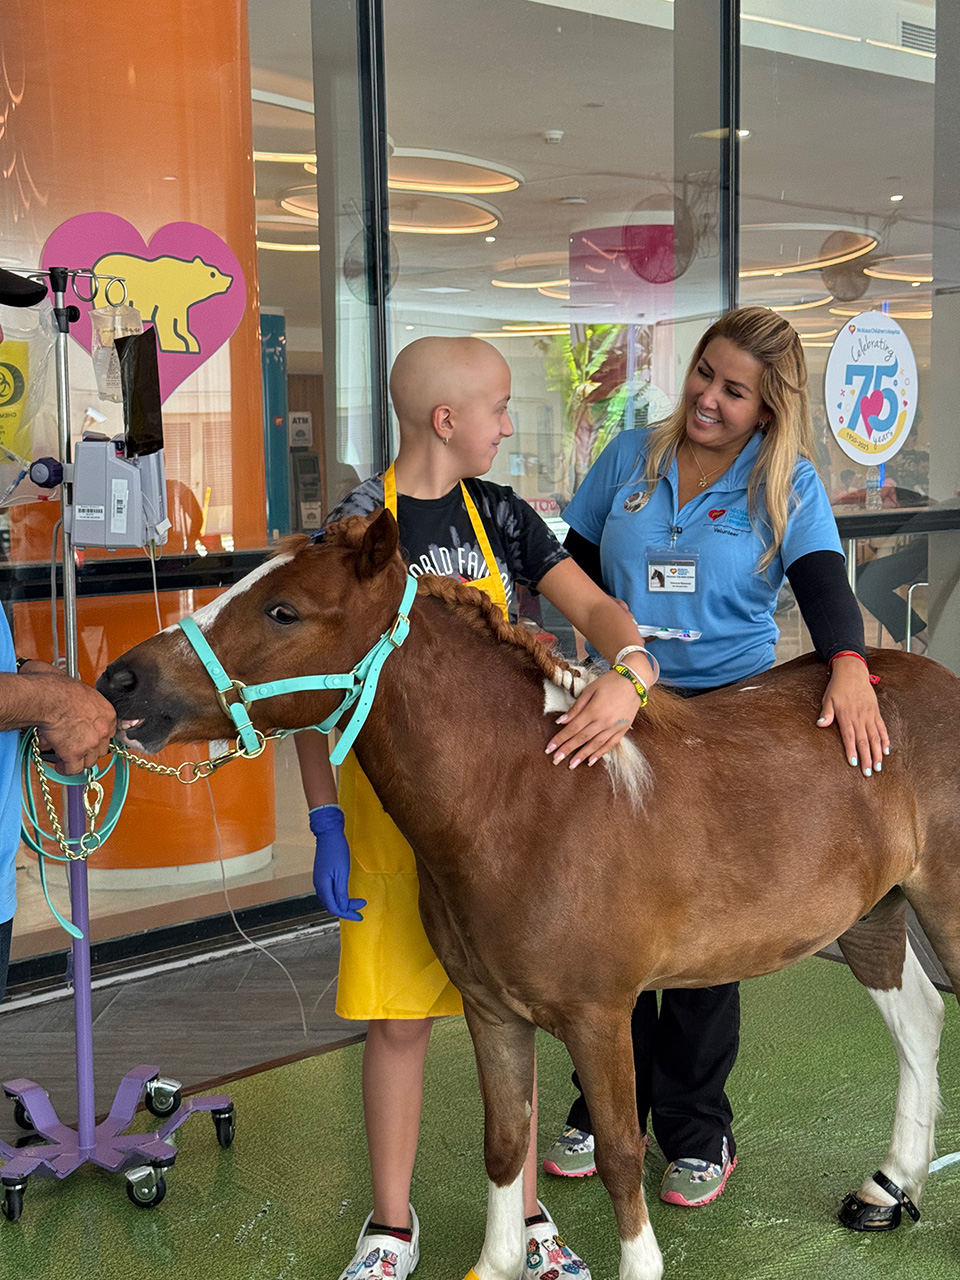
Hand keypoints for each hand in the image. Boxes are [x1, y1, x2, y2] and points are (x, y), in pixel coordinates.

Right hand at [33, 673, 116, 774]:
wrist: (47, 697)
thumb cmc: (58, 688)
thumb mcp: (81, 689)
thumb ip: (84, 701)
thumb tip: (74, 698)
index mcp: (107, 713)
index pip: (109, 731)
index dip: (97, 736)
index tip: (89, 737)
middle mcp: (103, 729)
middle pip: (102, 748)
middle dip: (90, 749)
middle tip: (77, 746)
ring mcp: (90, 743)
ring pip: (90, 761)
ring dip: (79, 760)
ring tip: (68, 756)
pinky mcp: (74, 753)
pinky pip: (73, 769)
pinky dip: (66, 769)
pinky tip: (60, 766)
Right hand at [309, 804, 365, 919]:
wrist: (329, 834)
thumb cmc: (336, 850)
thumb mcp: (342, 873)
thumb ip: (341, 892)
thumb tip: (342, 907)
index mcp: (323, 886)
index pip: (334, 907)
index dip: (347, 914)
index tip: (359, 916)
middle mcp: (319, 885)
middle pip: (331, 904)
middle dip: (346, 909)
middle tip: (360, 910)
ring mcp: (320, 879)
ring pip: (331, 898)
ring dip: (343, 902)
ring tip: (357, 902)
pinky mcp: (322, 874)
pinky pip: (330, 891)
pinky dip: (339, 895)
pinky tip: (346, 893)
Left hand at [545, 670, 639, 768]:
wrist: (634, 680)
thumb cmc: (609, 682)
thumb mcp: (590, 690)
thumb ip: (576, 708)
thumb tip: (561, 721)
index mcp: (593, 710)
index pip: (572, 728)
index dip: (560, 739)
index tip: (549, 748)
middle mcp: (603, 721)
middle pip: (582, 739)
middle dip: (567, 750)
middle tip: (555, 760)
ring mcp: (614, 727)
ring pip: (595, 744)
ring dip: (582, 755)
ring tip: (571, 765)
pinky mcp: (623, 729)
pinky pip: (610, 744)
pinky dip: (600, 753)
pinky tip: (591, 761)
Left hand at [816, 657, 889, 777]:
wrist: (853, 672)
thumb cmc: (837, 687)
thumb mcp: (828, 698)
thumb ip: (826, 713)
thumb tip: (820, 724)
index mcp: (847, 716)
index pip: (850, 737)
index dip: (852, 751)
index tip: (854, 764)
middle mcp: (860, 717)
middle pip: (864, 741)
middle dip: (867, 758)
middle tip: (869, 772)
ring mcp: (869, 715)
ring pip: (875, 737)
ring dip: (877, 753)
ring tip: (879, 767)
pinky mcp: (876, 712)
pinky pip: (882, 728)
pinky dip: (885, 740)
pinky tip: (886, 751)